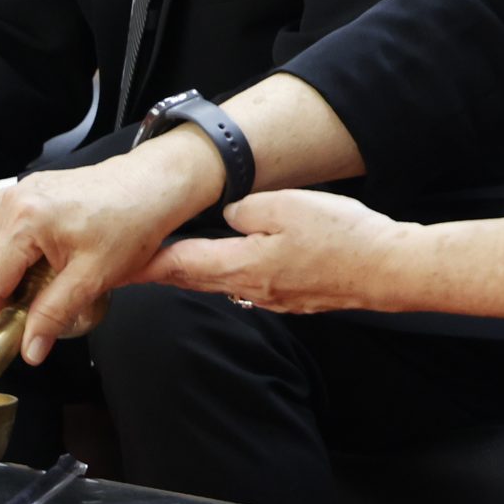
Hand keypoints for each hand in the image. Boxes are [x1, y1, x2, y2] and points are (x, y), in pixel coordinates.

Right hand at [0, 135, 227, 365]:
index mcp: (25, 221)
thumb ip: (54, 314)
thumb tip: (29, 351)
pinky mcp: (27, 190)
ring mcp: (18, 191)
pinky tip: (13, 269)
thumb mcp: (94, 278)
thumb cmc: (130, 225)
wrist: (151, 186)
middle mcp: (12, 201)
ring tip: (6, 301)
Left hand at [146, 190, 413, 315]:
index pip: (177, 266)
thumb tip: (228, 215)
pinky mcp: (295, 296)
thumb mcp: (284, 206)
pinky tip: (234, 263)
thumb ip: (244, 209)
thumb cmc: (341, 237)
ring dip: (195, 273)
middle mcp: (250, 289)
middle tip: (134, 264)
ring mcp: (274, 297)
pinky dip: (229, 274)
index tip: (116, 265)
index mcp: (240, 266)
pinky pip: (251, 285)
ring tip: (174, 260)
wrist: (387, 269)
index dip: (144, 265)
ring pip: (222, 283)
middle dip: (162, 271)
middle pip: (194, 280)